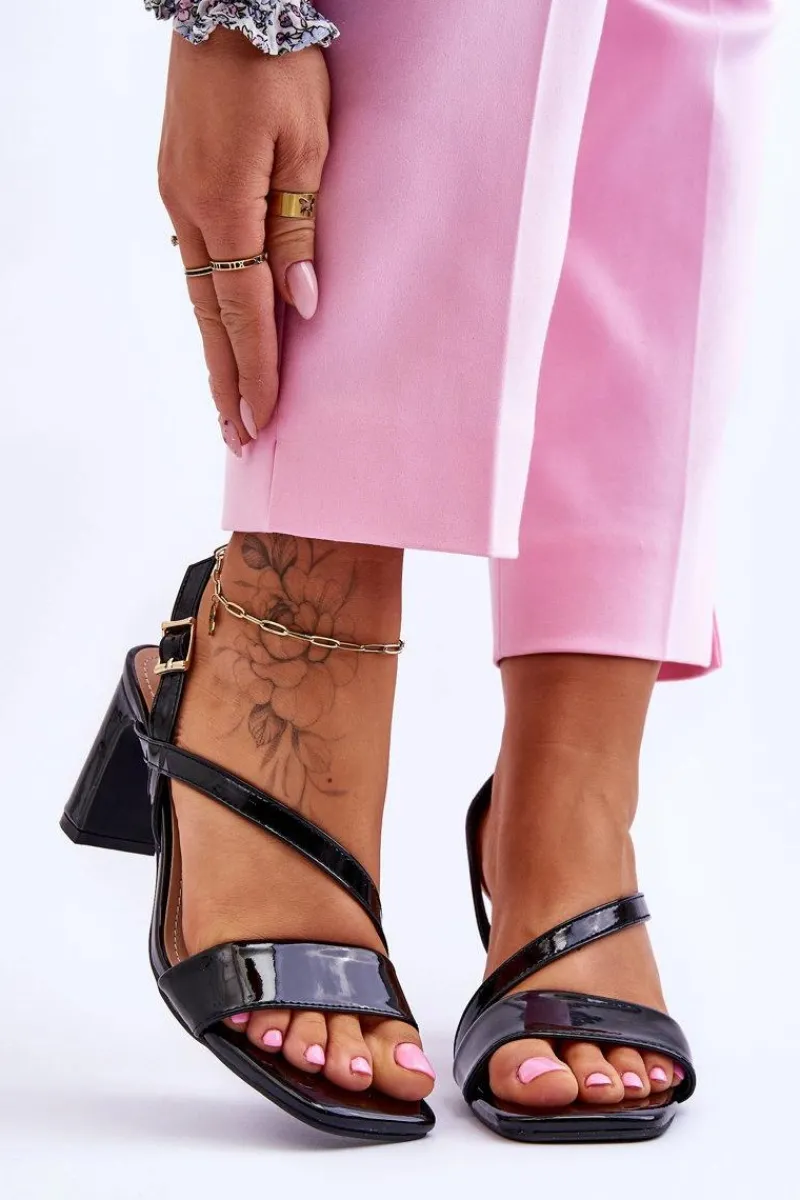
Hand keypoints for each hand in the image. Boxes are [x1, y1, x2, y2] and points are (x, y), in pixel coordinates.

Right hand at [157, 29, 330, 452]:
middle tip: (238, 438)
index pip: (245, 312)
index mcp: (226, 206)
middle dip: (228, 382)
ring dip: (214, 353)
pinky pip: (194, 265)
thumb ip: (300, 231)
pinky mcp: (178, 185)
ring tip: (227, 403)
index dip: (258, 370)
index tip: (265, 419)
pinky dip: (207, 311)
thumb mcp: (307, 146)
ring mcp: (177, 200)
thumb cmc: (277, 66)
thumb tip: (301, 305)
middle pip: (210, 320)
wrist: (227, 3)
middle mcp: (190, 212)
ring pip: (196, 297)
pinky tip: (216, 335)